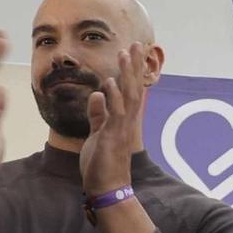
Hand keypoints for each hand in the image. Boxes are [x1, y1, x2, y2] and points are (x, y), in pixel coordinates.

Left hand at [80, 43, 149, 195]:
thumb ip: (98, 114)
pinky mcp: (114, 136)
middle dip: (133, 65)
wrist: (107, 188)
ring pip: (128, 95)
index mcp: (123, 120)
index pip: (129, 90)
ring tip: (125, 52)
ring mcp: (122, 128)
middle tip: (136, 44)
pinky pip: (116, 113)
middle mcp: (127, 121)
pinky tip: (110, 82)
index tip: (130, 52)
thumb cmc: (102, 165)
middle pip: (133, 87)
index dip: (130, 71)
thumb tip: (96, 94)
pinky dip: (114, 97)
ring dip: (126, 74)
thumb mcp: (97, 134)